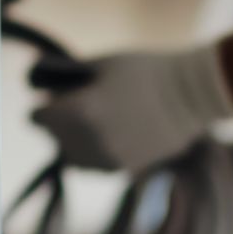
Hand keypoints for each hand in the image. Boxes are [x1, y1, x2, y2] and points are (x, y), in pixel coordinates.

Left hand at [31, 45, 232, 172]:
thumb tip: (50, 91)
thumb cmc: (147, 71)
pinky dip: (92, 154)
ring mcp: (109, 158)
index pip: (39, 118)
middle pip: (54, 138)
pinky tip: (103, 138)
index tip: (48, 100)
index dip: (41, 107)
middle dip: (56, 124)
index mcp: (80, 111)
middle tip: (67, 110)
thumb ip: (70, 78)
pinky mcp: (127, 169)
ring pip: (72, 158)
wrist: (193, 94)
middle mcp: (90, 140)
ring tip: (85, 126)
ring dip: (72, 143)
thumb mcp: (102, 64)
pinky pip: (95, 166)